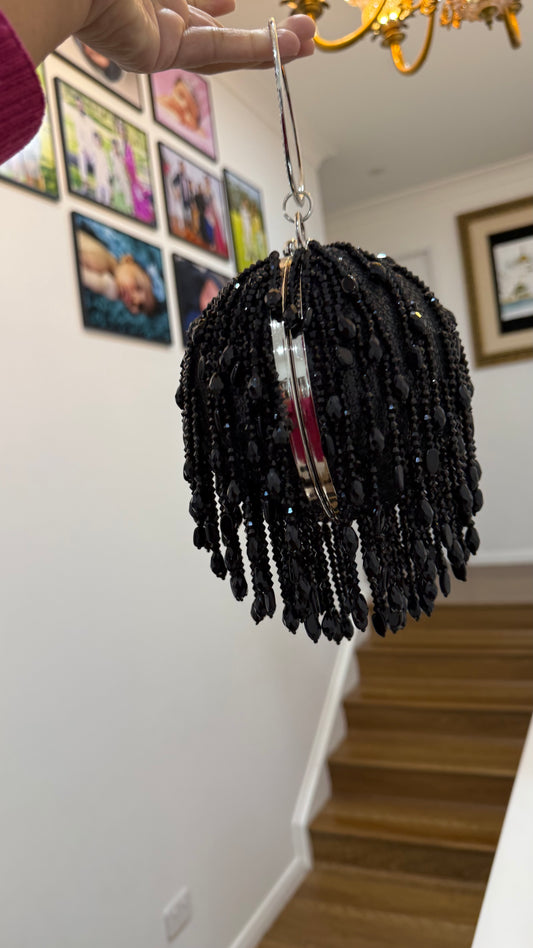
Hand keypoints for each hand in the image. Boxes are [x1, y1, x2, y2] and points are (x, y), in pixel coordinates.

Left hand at [77, 1, 315, 73]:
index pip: (197, 3)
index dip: (219, 6)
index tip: (236, 1)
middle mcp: (158, 11)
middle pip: (216, 30)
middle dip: (256, 34)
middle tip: (297, 33)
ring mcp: (160, 34)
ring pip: (224, 46)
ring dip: (267, 48)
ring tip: (307, 44)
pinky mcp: (161, 52)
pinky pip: (217, 49)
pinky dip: (254, 49)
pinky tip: (288, 48)